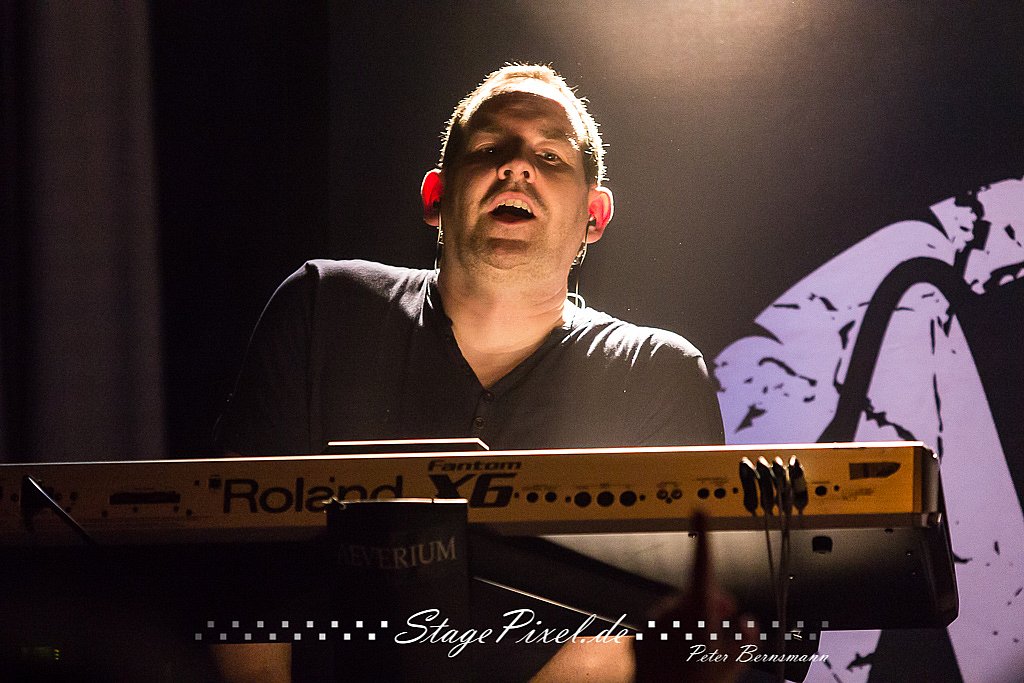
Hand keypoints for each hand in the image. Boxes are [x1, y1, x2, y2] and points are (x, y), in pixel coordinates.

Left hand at [632, 513, 755, 682]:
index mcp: (697, 607)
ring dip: (694, 624)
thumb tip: (747, 624)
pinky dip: (675, 637)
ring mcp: (655, 621)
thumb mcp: (735, 662)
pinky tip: (680, 660)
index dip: (704, 534)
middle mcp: (672, 608)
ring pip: (681, 614)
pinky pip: (664, 629)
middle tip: (724, 632)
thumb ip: (747, 638)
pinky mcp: (643, 634)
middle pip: (699, 595)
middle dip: (713, 607)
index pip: (703, 562)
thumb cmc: (695, 679)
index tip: (700, 509)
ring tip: (700, 655)